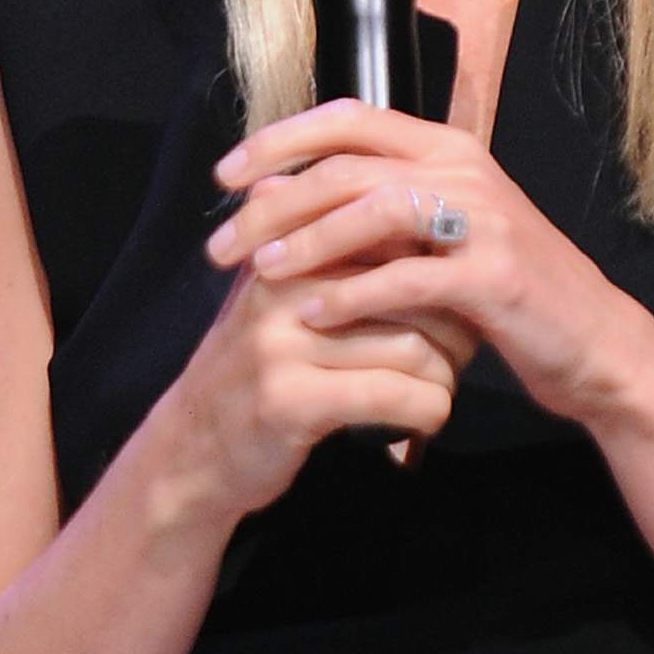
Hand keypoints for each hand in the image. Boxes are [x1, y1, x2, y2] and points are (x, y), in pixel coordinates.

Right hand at [148, 222, 469, 526]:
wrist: (193, 446)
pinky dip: (428, 411)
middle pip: (413, 290)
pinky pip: (393, 396)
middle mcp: (282, 285)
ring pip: (414, 347)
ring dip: (446, 377)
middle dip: (456, 328)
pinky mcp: (290, 399)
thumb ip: (338, 255)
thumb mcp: (287, 298)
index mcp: (289, 248)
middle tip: (461, 356)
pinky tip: (424, 420)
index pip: (395, 237)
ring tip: (440, 389)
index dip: (442, 273)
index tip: (459, 305)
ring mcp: (282, 343)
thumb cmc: (260, 369)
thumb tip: (418, 206)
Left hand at [204, 99, 651, 431]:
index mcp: (447, 149)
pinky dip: (354, 296)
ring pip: (374, 210)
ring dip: (308, 241)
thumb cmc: (505, 291)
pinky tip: (313, 316)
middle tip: (221, 242)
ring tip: (261, 272)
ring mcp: (484, 220)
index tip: (226, 175)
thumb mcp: (442, 235)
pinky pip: (409, 278)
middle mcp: (465, 170)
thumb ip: (380, 211)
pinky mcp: (494, 277)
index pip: (349, 116)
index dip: (280, 139)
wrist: (592, 342)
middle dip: (274, 202)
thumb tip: (286, 199)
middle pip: (347, 164)